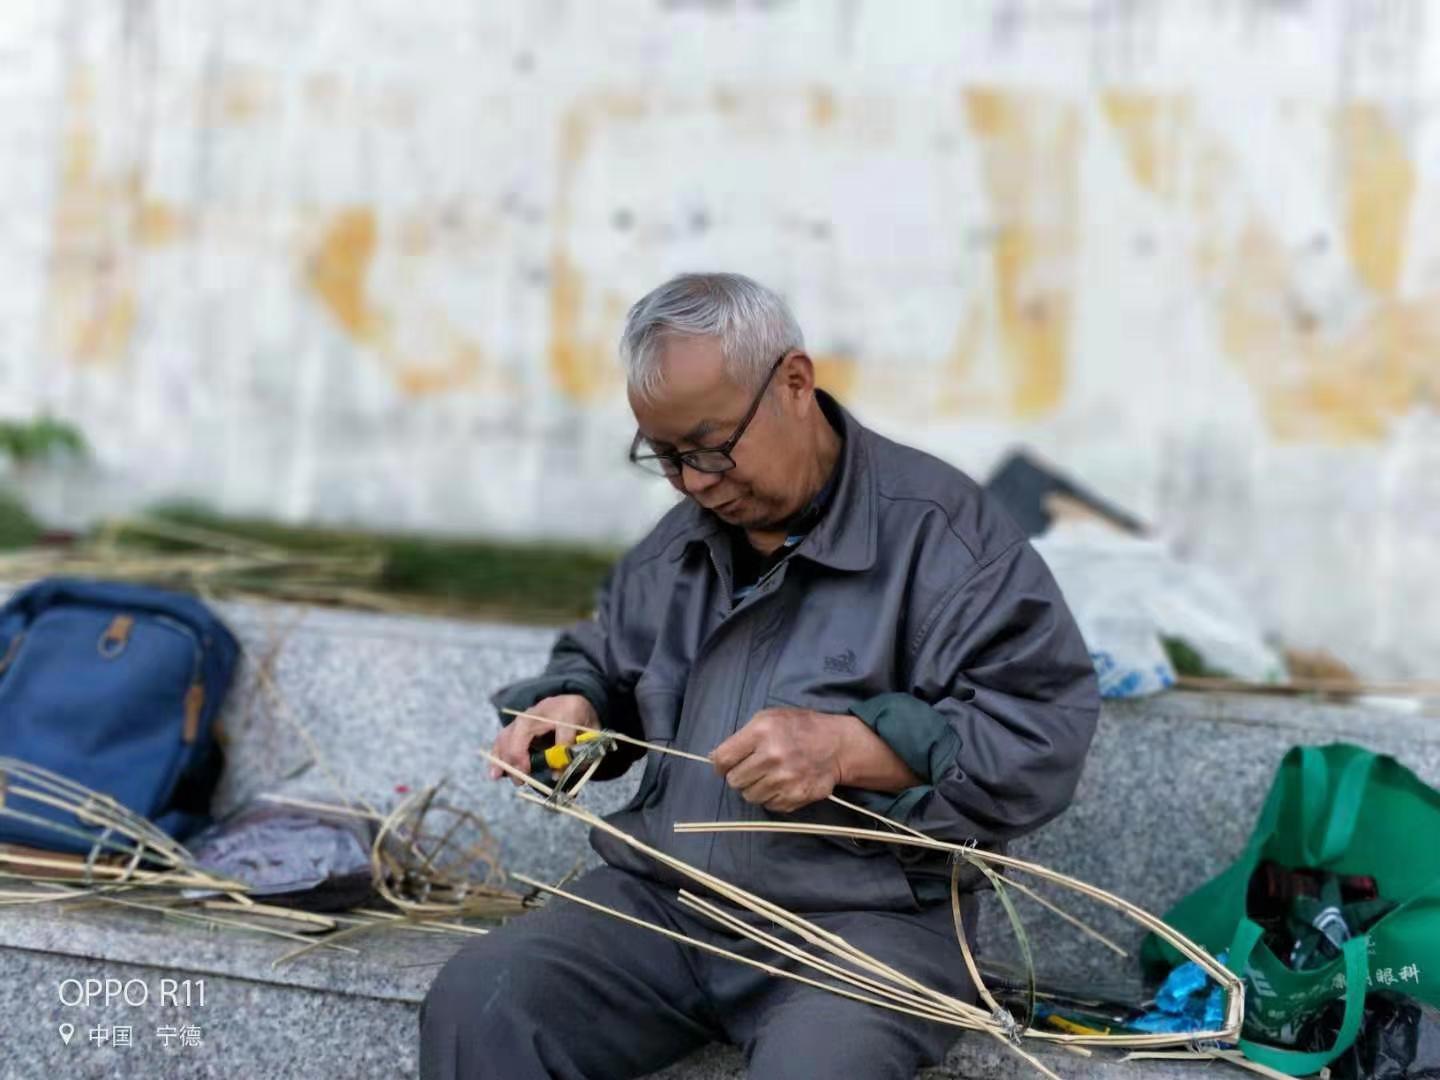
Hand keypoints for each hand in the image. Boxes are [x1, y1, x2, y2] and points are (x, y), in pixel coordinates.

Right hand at [489, 694, 598, 785]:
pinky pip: (503, 738)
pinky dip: (497, 754)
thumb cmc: (582, 722)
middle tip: (522, 778)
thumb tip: (558, 776)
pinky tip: (495, 771)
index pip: (563, 731)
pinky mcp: (518, 725)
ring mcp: (527, 716)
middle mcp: (543, 710)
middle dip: (519, 755)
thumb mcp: (591, 736)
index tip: (556, 773)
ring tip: (500, 776)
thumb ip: (580, 754)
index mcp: (568, 711)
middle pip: (524, 729)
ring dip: (503, 756)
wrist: (574, 703)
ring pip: (509, 733)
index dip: (560, 753)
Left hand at [710, 707, 850, 812]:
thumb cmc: (799, 728)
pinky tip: (782, 784)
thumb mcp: (769, 718)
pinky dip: (771, 797)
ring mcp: (784, 779)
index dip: (720, 766)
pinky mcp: (795, 796)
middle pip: (734, 781)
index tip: (725, 766)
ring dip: (755, 788)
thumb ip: (742, 736)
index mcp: (761, 732)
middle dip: (739, 776)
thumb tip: (716, 759)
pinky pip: (769, 805)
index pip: (723, 759)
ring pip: (750, 796)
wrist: (837, 745)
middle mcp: (772, 756)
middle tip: (751, 770)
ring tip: (768, 776)